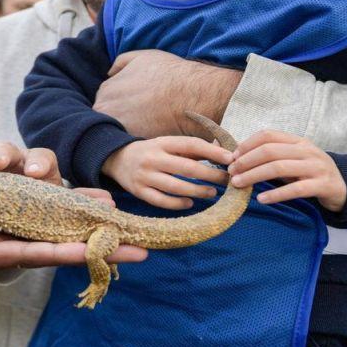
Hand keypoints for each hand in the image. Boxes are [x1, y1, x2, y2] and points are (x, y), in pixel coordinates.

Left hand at [93, 51, 240, 137]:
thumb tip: (109, 73)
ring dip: (127, 131)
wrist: (190, 95)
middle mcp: (105, 110)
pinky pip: (131, 144)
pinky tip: (151, 136)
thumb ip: (121, 63)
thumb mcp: (142, 57)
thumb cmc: (169, 74)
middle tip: (142, 118)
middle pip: (108, 118)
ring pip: (118, 133)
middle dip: (120, 119)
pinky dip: (138, 141)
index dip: (120, 105)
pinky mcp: (132, 142)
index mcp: (106, 91)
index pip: (105, 102)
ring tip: (147, 128)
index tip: (134, 107)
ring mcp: (117, 128)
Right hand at [101, 137, 231, 209]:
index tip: (230, 158)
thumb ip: (191, 149)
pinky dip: (178, 203)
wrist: (117, 159)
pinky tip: (190, 203)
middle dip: (211, 175)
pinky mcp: (138, 192)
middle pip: (187, 168)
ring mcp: (144, 176)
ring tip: (212, 193)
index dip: (212, 151)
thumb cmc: (151, 152)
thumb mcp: (167, 144)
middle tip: (227, 180)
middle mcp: (152, 158)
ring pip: (176, 187)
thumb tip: (223, 154)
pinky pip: (161, 201)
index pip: (191, 145)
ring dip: (198, 191)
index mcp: (162, 142)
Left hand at [229, 131, 346, 210]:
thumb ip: (272, 157)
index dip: (247, 144)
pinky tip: (261, 198)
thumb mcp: (294, 160)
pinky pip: (296, 189)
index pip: (268, 135)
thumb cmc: (311, 173)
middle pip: (270, 151)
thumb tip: (238, 157)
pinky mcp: (322, 185)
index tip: (232, 157)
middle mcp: (307, 151)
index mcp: (298, 141)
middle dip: (246, 161)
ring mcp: (316, 167)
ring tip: (239, 184)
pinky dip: (276, 194)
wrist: (345, 186)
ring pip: (280, 167)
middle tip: (231, 173)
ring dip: (255, 175)